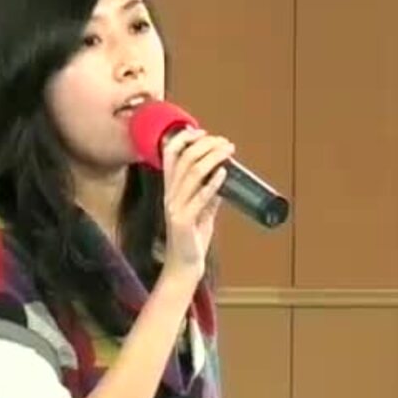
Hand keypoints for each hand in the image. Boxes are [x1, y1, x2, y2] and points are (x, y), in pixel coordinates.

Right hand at [161, 130, 233, 280]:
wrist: (185, 265)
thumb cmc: (192, 238)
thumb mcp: (202, 210)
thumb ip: (209, 194)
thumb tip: (223, 176)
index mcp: (170, 189)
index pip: (169, 155)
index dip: (183, 138)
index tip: (202, 132)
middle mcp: (169, 194)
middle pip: (184, 159)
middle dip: (206, 145)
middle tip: (225, 142)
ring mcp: (175, 207)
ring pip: (191, 174)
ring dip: (212, 158)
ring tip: (228, 151)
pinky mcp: (183, 221)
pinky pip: (199, 198)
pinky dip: (212, 183)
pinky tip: (224, 173)